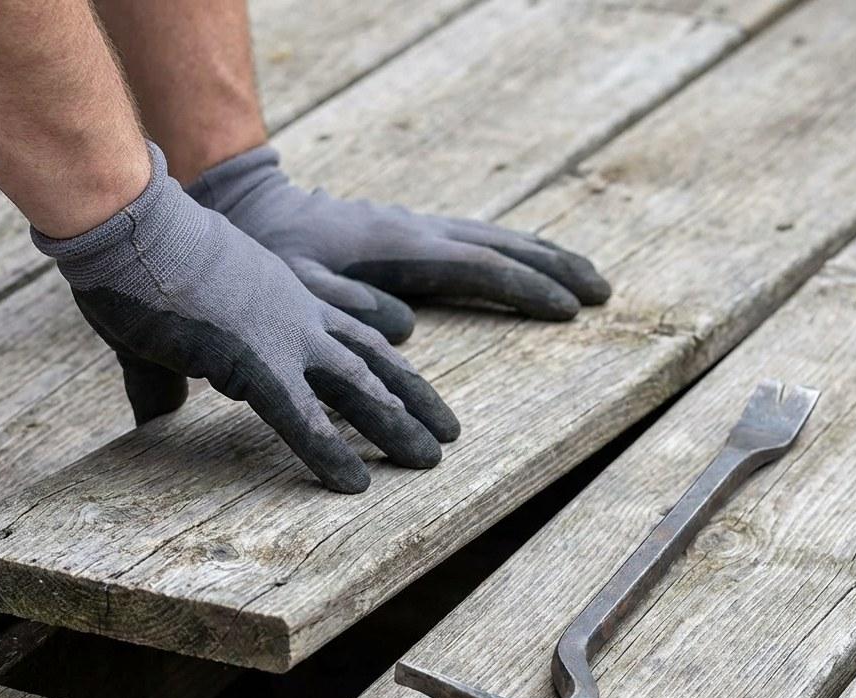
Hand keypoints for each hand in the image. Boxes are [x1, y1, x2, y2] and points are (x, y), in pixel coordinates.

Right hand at [33, 144, 458, 493]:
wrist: (127, 224)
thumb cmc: (137, 266)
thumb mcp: (161, 329)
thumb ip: (165, 381)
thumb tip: (155, 419)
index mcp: (282, 295)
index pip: (350, 332)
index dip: (385, 363)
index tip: (410, 387)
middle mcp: (297, 313)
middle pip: (373, 359)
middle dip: (413, 397)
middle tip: (448, 431)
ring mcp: (284, 335)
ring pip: (359, 387)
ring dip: (398, 425)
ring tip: (432, 460)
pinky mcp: (256, 362)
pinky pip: (304, 419)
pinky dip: (332, 454)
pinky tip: (357, 485)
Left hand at [188, 146, 610, 342]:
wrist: (252, 208)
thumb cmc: (271, 257)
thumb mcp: (296, 287)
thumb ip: (347, 308)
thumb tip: (407, 331)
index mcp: (398, 249)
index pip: (477, 268)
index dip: (525, 288)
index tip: (570, 309)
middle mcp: (416, 232)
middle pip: (499, 246)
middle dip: (553, 268)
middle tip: (602, 290)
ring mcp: (414, 228)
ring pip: (491, 239)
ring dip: (541, 257)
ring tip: (584, 278)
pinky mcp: (407, 233)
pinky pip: (471, 241)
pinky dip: (508, 254)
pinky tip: (522, 266)